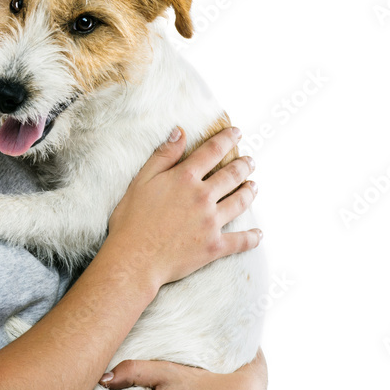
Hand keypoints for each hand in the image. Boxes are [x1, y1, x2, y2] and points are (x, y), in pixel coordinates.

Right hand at [107, 126, 260, 294]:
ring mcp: (211, 222)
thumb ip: (163, 156)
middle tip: (250, 161)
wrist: (134, 258)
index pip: (211, 151)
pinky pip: (240, 241)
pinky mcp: (215, 246)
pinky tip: (258, 233)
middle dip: (244, 165)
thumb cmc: (131, 219)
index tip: (236, 132)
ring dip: (249, 192)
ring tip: (254, 186)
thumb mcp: (141, 180)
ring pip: (239, 202)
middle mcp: (202, 197)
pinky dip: (252, 237)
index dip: (226, 139)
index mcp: (185, 178)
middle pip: (231, 175)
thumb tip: (180, 131)